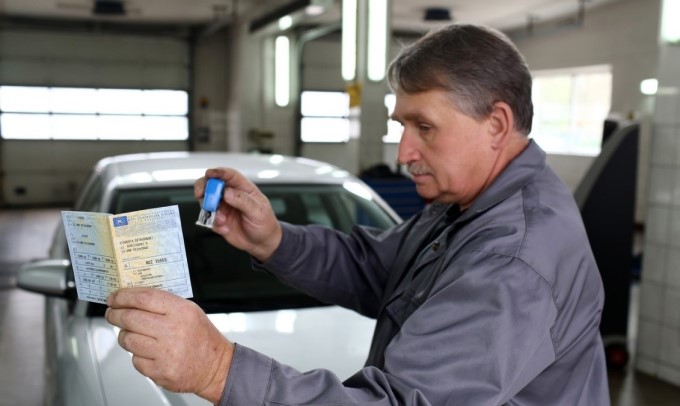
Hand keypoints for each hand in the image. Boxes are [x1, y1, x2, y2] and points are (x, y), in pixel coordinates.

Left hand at [105, 288, 232, 403]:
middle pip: (130, 318)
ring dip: (124, 335)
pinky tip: (148, 351)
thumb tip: (133, 297)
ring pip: (128, 340)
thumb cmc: (201, 337)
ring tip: (131, 333)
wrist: (215, 366)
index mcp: (181, 311)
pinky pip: (135, 360)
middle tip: (112, 313)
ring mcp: (165, 353)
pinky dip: (137, 355)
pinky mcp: (159, 371)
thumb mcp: (190, 311)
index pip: (144, 298)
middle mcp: (173, 331)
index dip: (123, 296)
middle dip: (115, 314)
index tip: (114, 298)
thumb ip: (164, 303)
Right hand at [195, 167, 281, 261]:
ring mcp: (223, 207)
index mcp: (243, 188)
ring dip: (210, 211)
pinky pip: (208, 219)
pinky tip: (225, 229)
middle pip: (212, 184)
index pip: (229, 175)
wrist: (261, 243)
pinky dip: (214, 224)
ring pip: (207, 202)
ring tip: (222, 220)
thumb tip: (227, 192)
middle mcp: (231, 195)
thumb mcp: (258, 211)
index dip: (218, 172)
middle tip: (201, 195)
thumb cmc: (264, 224)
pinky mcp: (218, 219)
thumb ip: (243, 201)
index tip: (209, 174)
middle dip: (204, 187)